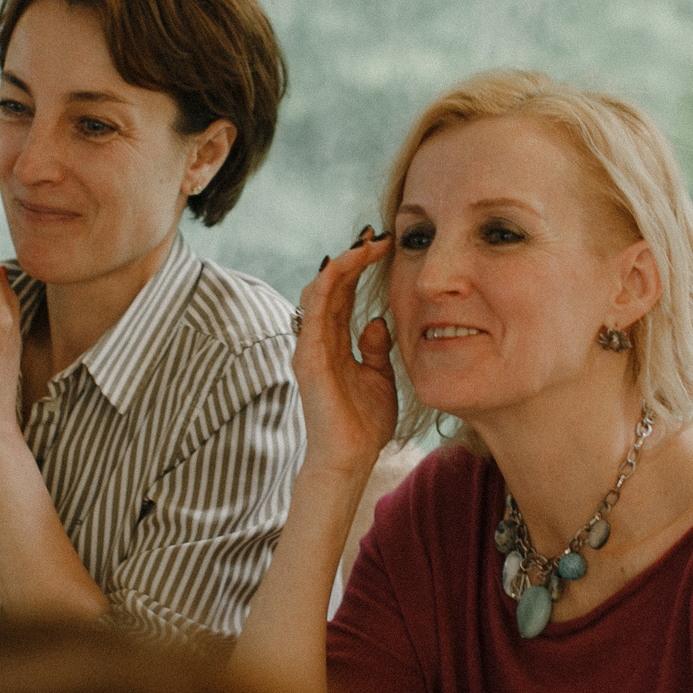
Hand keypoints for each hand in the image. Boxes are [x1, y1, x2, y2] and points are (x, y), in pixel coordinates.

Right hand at [293, 229, 398, 478]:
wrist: (351, 458)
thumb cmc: (363, 424)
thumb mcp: (380, 377)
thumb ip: (376, 349)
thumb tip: (376, 320)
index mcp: (333, 342)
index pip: (342, 292)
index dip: (359, 265)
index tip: (384, 245)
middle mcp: (317, 339)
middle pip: (330, 284)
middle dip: (352, 255)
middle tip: (378, 234)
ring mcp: (310, 347)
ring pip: (318, 290)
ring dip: (341, 263)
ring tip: (366, 245)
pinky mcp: (308, 358)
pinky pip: (313, 312)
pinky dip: (326, 285)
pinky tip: (343, 266)